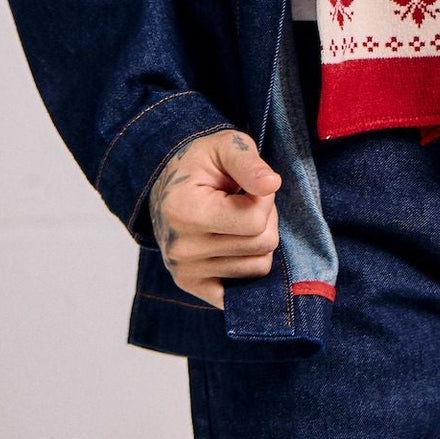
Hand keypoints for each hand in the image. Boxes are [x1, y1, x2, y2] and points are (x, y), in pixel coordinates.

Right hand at [148, 129, 281, 308]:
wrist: (167, 184)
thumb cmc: (201, 162)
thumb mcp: (225, 146)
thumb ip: (248, 163)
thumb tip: (272, 185)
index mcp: (185, 211)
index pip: (255, 220)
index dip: (265, 198)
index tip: (252, 185)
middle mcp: (181, 249)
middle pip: (261, 245)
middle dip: (265, 218)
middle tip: (246, 201)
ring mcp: (184, 272)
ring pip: (258, 267)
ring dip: (258, 240)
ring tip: (237, 219)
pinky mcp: (191, 286)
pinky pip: (242, 292)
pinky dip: (247, 269)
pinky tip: (237, 247)